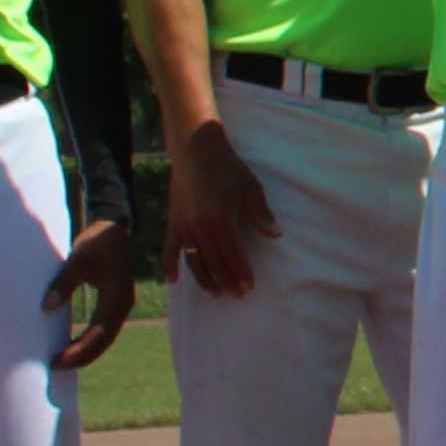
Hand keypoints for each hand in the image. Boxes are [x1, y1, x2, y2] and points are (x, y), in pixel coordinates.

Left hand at [47, 217, 139, 373]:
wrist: (115, 228)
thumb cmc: (97, 242)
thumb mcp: (79, 258)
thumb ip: (64, 282)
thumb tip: (47, 307)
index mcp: (117, 297)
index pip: (98, 333)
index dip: (79, 350)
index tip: (58, 360)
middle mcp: (123, 306)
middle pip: (104, 341)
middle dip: (82, 356)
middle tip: (56, 366)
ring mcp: (121, 305)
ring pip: (105, 338)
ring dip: (86, 351)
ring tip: (62, 360)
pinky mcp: (115, 302)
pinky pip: (104, 329)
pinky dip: (89, 341)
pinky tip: (73, 344)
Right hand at [165, 120, 276, 300]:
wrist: (196, 150)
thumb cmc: (228, 168)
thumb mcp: (250, 188)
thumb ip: (261, 214)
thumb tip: (276, 235)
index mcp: (221, 218)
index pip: (233, 253)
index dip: (241, 272)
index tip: (249, 287)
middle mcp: (199, 225)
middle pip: (214, 261)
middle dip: (227, 280)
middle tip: (237, 295)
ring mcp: (183, 224)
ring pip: (193, 259)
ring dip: (204, 278)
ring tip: (215, 293)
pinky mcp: (172, 220)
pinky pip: (169, 247)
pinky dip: (169, 264)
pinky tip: (172, 280)